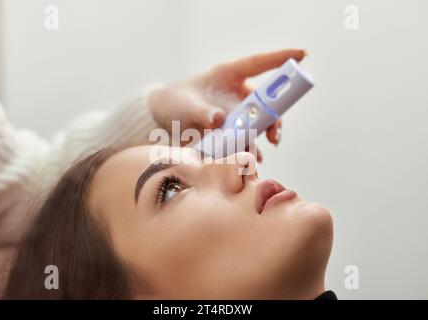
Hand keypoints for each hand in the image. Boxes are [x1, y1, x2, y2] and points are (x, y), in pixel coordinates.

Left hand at [148, 49, 305, 161]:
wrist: (162, 120)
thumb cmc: (175, 102)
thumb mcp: (186, 105)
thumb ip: (202, 111)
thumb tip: (219, 120)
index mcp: (230, 76)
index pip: (259, 64)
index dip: (281, 58)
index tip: (303, 54)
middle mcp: (238, 94)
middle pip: (266, 103)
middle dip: (274, 119)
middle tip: (274, 136)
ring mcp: (236, 114)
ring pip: (259, 125)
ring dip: (261, 140)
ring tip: (257, 156)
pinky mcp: (231, 132)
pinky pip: (247, 141)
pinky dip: (250, 152)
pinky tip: (251, 162)